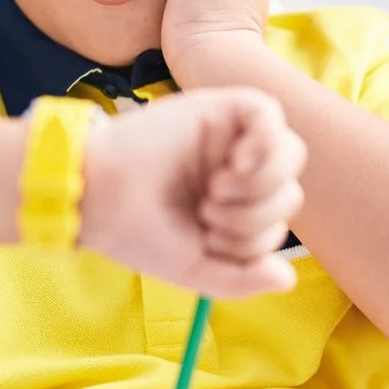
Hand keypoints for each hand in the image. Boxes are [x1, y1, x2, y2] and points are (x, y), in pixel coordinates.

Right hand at [78, 87, 305, 298]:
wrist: (99, 197)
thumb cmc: (140, 234)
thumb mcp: (197, 270)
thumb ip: (243, 280)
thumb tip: (287, 277)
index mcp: (232, 207)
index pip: (276, 223)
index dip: (254, 239)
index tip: (207, 236)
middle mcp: (235, 171)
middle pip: (288, 191)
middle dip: (256, 215)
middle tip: (208, 212)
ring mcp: (229, 138)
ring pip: (288, 153)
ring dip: (261, 183)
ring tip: (217, 188)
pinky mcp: (219, 108)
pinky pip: (268, 114)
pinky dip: (264, 142)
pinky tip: (237, 162)